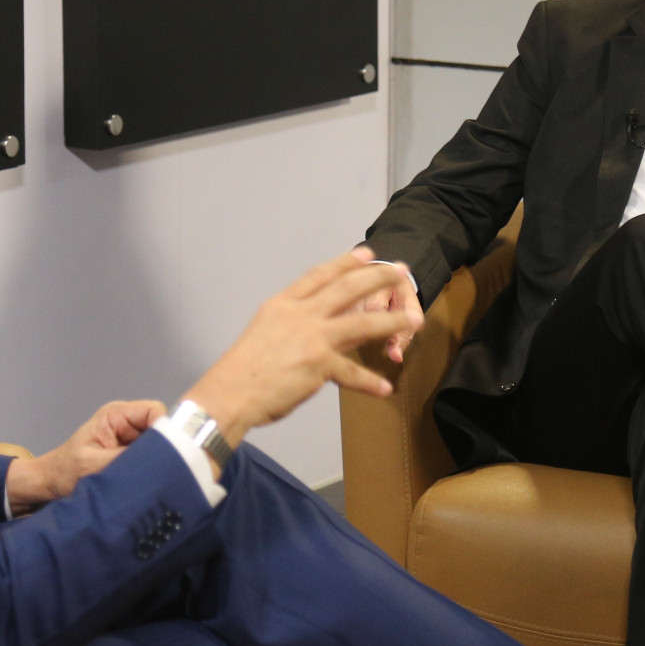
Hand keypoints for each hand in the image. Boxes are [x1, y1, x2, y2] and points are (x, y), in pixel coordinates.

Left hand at [6, 399, 165, 515]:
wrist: (49, 486)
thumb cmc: (64, 471)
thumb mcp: (93, 465)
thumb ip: (125, 459)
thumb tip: (157, 461)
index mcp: (116, 415)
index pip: (154, 411)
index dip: (165, 429)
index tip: (168, 454)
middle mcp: (127, 423)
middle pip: (160, 429)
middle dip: (163, 449)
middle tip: (163, 472)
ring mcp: (130, 440)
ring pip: (158, 447)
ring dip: (156, 463)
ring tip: (154, 480)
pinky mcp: (131, 457)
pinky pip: (150, 460)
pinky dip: (150, 471)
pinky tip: (148, 484)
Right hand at [184, 248, 420, 455]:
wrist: (229, 392)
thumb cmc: (241, 368)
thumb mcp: (263, 330)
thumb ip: (288, 323)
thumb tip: (309, 325)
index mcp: (283, 304)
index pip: (319, 275)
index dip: (345, 263)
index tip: (365, 253)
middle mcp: (300, 314)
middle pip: (348, 288)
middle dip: (378, 276)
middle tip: (400, 270)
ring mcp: (312, 338)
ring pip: (362, 323)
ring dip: (392, 321)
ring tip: (415, 320)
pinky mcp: (318, 365)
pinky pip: (352, 373)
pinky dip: (369, 381)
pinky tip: (384, 387)